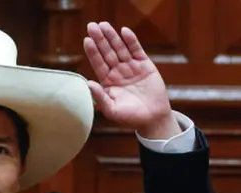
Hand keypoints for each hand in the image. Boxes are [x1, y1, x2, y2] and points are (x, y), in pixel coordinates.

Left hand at [83, 22, 180, 138]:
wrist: (153, 119)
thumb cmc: (131, 118)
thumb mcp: (112, 110)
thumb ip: (100, 97)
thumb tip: (88, 83)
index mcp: (108, 81)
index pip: (98, 63)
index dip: (92, 52)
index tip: (86, 40)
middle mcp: (118, 72)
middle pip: (107, 52)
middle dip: (100, 39)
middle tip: (92, 26)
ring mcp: (131, 67)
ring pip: (120, 48)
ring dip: (112, 36)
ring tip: (104, 25)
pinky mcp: (145, 65)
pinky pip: (136, 50)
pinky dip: (131, 41)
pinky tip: (124, 31)